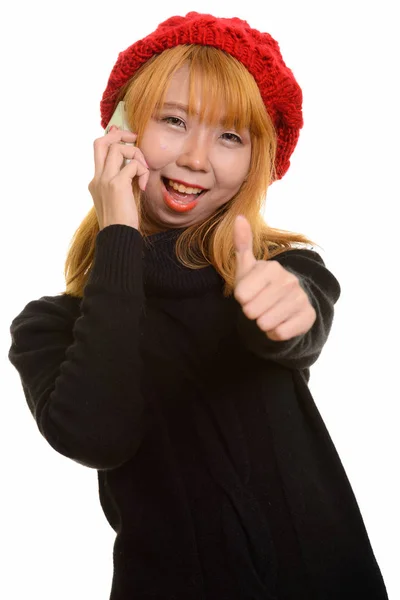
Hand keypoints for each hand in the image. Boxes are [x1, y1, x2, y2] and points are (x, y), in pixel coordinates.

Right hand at [88, 125, 149, 230]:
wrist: (117, 237)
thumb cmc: (121, 223)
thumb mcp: (120, 199)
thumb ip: (124, 182)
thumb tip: (135, 167)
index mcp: (96, 182)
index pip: (99, 151)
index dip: (111, 139)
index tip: (125, 137)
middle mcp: (97, 178)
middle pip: (101, 142)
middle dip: (119, 135)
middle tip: (134, 138)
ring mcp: (105, 180)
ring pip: (117, 148)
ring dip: (136, 154)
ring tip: (144, 170)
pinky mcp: (117, 184)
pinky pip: (133, 165)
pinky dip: (143, 172)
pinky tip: (143, 187)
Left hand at [233, 215, 316, 340]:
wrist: (285, 304)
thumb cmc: (260, 286)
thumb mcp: (247, 268)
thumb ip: (242, 244)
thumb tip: (238, 217)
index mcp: (271, 268)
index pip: (241, 295)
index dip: (241, 299)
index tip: (249, 294)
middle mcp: (289, 280)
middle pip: (252, 311)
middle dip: (251, 313)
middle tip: (259, 306)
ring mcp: (300, 298)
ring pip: (266, 323)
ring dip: (263, 323)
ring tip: (268, 314)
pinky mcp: (308, 316)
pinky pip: (280, 333)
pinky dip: (275, 333)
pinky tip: (279, 323)